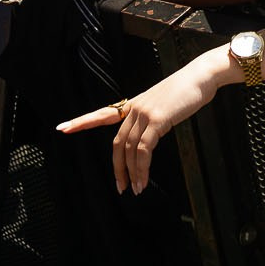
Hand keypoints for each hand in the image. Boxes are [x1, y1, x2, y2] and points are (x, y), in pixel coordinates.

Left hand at [57, 53, 227, 193]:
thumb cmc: (188, 90)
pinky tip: (144, 179)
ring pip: (129, 150)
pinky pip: (143, 150)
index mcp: (135, 104)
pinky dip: (142, 168)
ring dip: (131, 173)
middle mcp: (135, 108)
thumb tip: (150, 136)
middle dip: (117, 168)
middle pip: (117, 143)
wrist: (202, 76)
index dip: (82, 122)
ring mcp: (144, 113)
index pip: (103, 114)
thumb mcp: (165, 104)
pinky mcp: (156, 120)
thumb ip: (153, 118)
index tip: (62, 128)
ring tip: (136, 190)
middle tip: (120, 187)